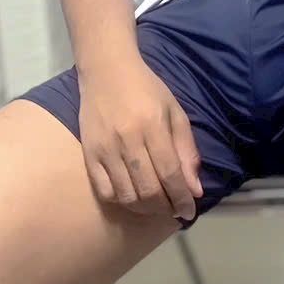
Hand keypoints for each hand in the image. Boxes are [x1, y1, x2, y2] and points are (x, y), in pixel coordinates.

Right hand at [78, 53, 202, 221]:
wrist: (106, 71)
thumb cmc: (147, 89)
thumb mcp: (175, 112)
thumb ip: (187, 151)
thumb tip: (195, 190)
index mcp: (153, 126)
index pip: (170, 173)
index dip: (182, 198)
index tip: (189, 213)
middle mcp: (128, 139)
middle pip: (148, 190)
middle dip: (165, 208)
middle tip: (173, 209)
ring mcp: (105, 149)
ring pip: (127, 196)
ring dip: (145, 209)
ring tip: (156, 205)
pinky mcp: (89, 154)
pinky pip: (105, 191)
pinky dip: (121, 201)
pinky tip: (133, 197)